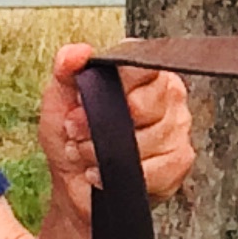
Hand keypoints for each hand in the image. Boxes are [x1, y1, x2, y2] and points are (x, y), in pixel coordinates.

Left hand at [37, 44, 194, 215]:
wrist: (72, 185)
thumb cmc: (72, 138)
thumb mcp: (59, 97)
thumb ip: (65, 68)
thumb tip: (76, 54)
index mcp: (144, 74)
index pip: (140, 66)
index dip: (109, 86)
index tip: (83, 100)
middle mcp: (167, 97)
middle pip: (141, 105)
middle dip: (100, 124)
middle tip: (78, 131)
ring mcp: (177, 130)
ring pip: (144, 140)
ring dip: (104, 152)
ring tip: (88, 153)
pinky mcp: (178, 162)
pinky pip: (153, 169)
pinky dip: (120, 174)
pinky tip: (104, 172)